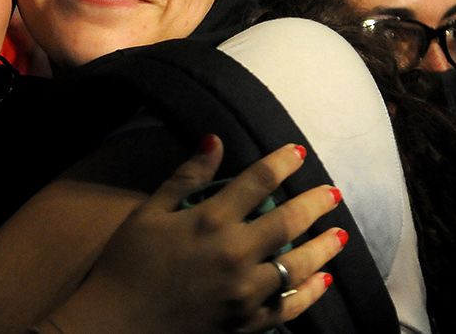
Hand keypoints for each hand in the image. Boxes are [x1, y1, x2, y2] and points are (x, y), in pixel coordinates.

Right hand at [50, 138, 345, 332]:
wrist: (115, 326)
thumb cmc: (127, 265)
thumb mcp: (148, 212)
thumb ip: (186, 177)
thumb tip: (215, 140)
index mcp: (210, 221)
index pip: (258, 182)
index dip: (281, 163)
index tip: (298, 151)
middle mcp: (235, 254)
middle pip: (288, 221)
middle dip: (315, 203)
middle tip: (334, 192)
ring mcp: (245, 292)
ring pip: (297, 265)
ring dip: (323, 247)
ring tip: (340, 234)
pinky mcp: (247, 323)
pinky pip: (288, 306)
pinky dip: (310, 293)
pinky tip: (323, 281)